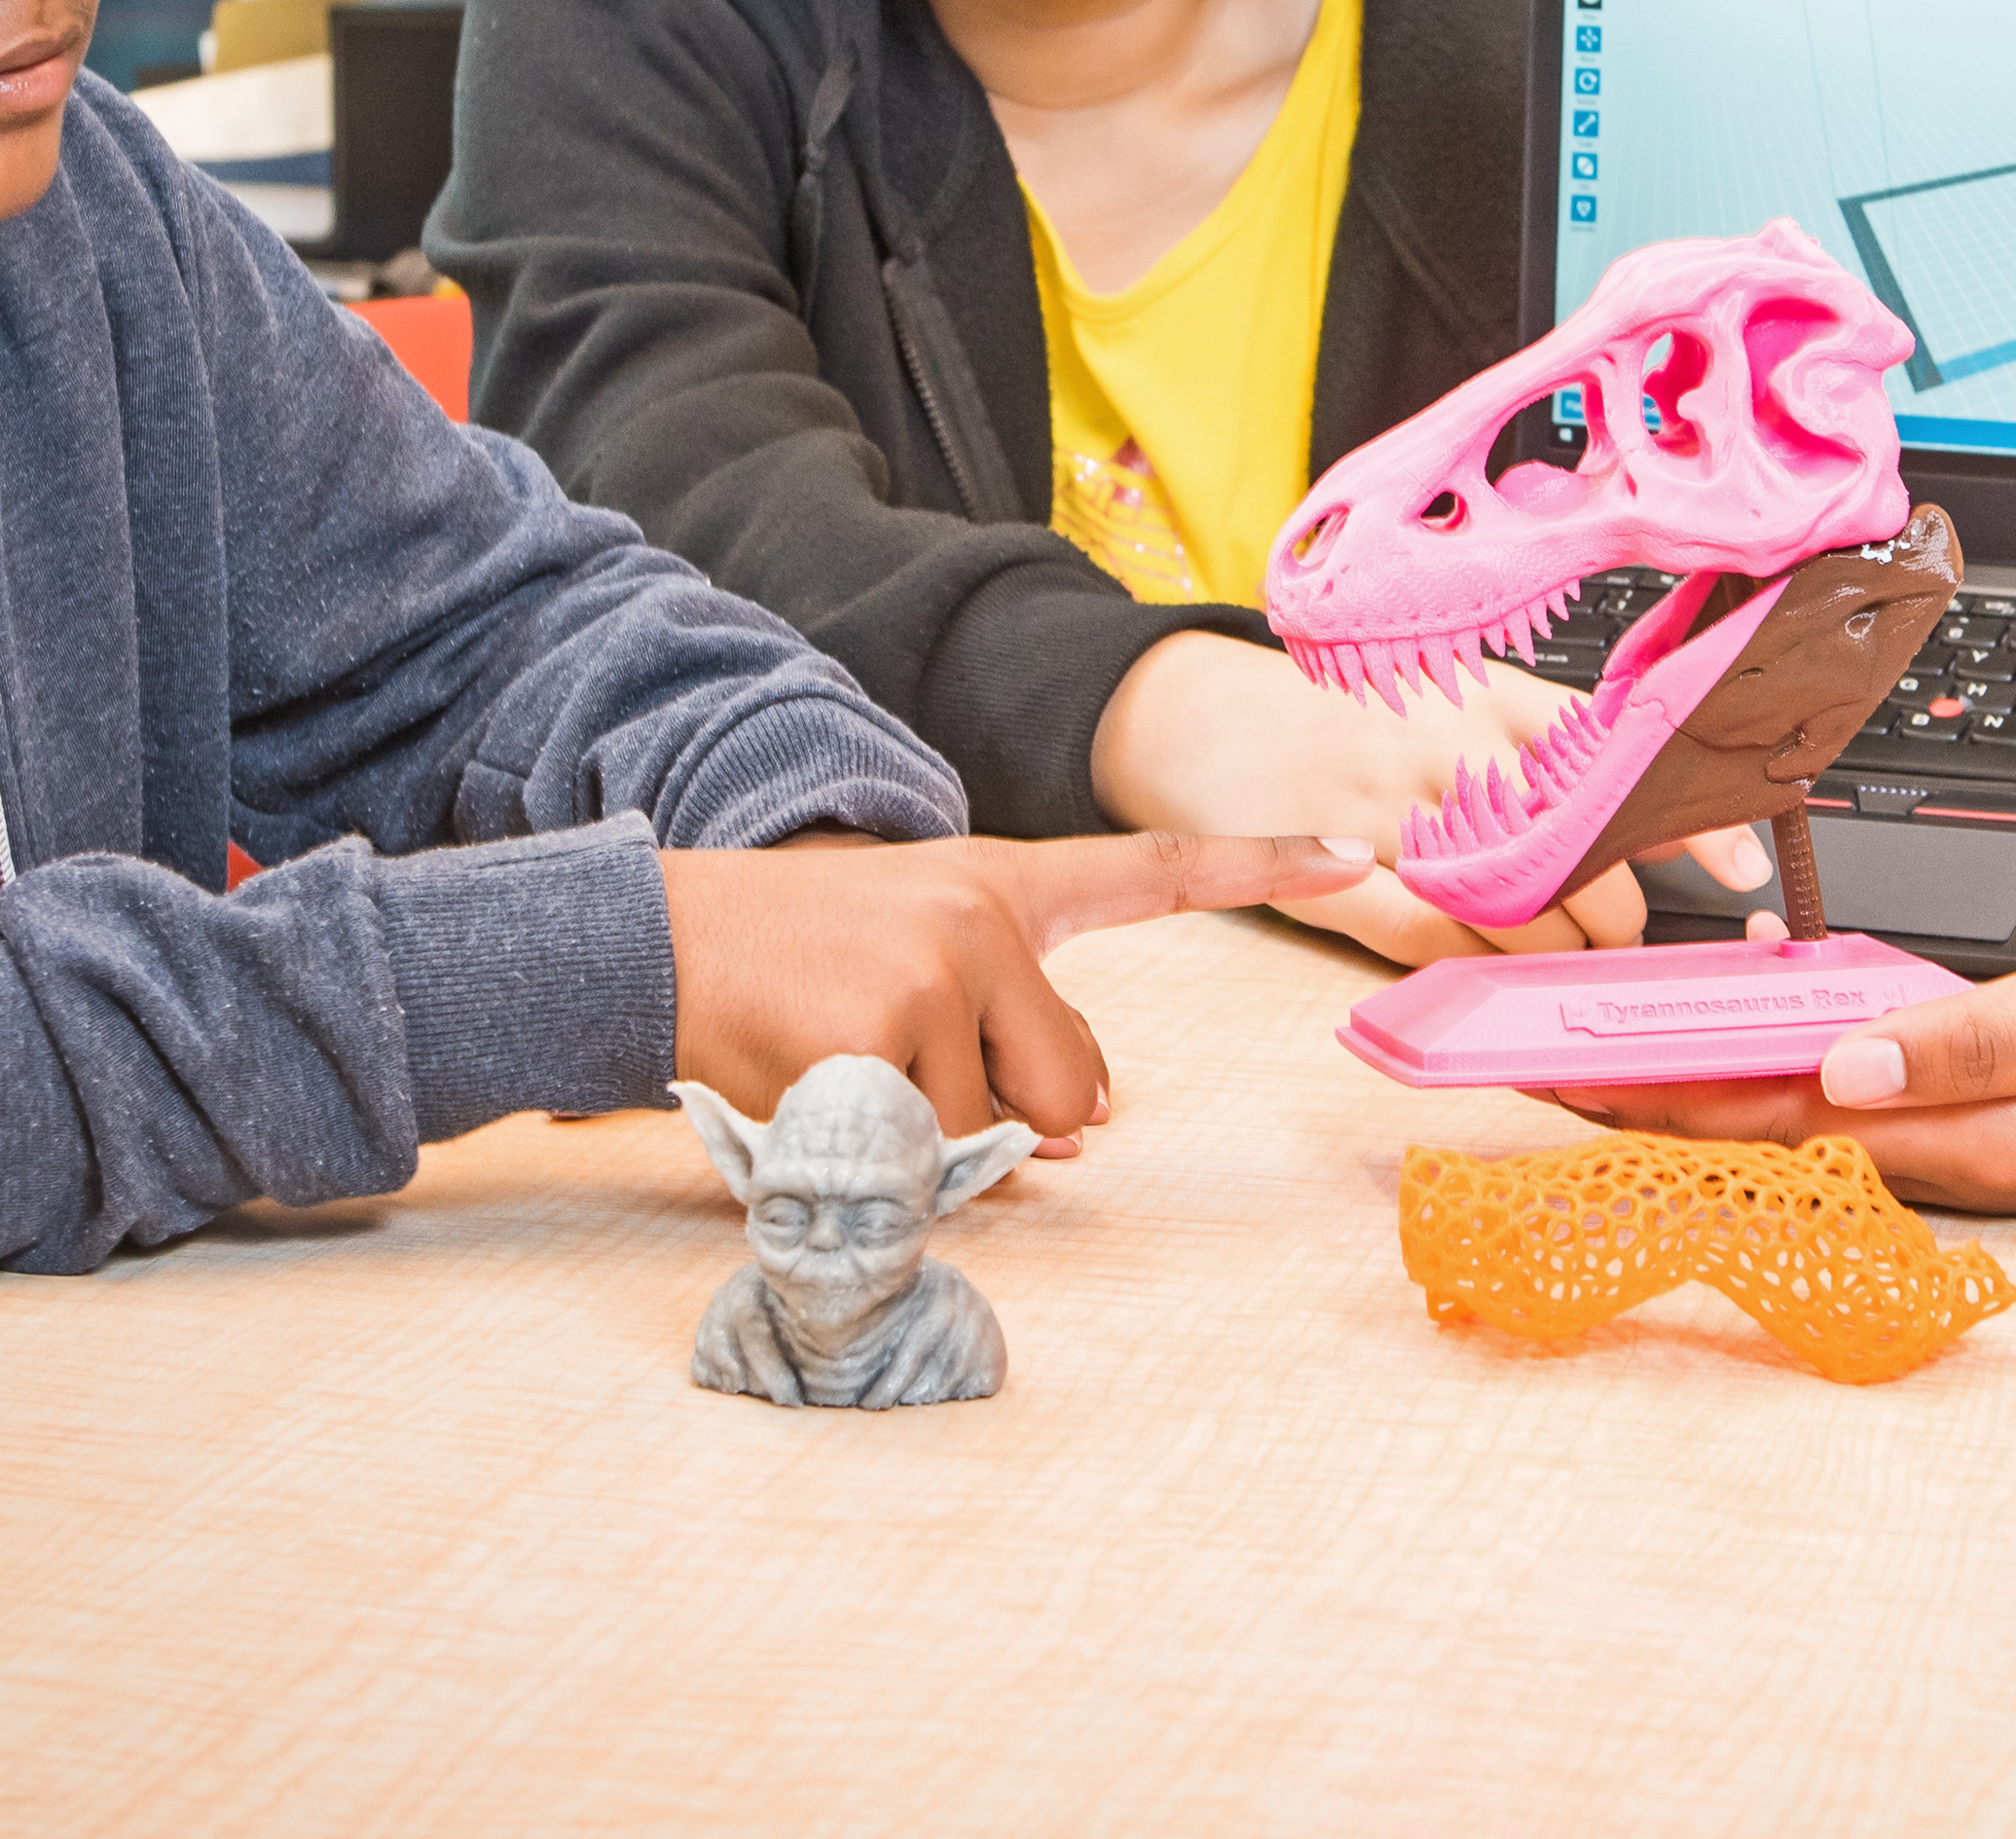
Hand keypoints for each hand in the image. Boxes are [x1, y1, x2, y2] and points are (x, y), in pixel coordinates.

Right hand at [663, 829, 1367, 1153]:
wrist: (651, 938)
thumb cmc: (790, 971)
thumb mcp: (911, 967)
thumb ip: (1007, 1033)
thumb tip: (1069, 1142)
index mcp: (1003, 886)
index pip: (1153, 872)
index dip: (1264, 864)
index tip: (1364, 853)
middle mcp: (988, 916)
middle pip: (1075, 1093)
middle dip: (1005, 1124)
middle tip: (900, 1067)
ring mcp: (939, 971)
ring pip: (992, 1141)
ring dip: (922, 1143)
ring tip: (840, 1067)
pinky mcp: (884, 1031)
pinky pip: (925, 1162)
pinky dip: (874, 1159)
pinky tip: (812, 1086)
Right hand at [1084, 630, 1776, 965]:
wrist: (1201, 713)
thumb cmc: (1348, 715)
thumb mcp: (1456, 704)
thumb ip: (1550, 755)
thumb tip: (1667, 811)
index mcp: (1495, 702)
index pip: (1618, 760)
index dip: (1690, 817)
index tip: (1747, 864)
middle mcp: (1456, 754)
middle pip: (1581, 858)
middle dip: (1615, 918)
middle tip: (1613, 937)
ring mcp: (1395, 816)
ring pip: (1518, 912)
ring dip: (1555, 956)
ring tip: (1555, 962)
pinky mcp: (1336, 877)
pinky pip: (1428, 944)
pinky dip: (1468, 972)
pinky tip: (1480, 976)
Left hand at [1550, 888, 2015, 1212]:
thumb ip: (1970, 1047)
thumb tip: (1842, 1073)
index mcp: (1980, 1139)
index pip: (1781, 1127)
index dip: (1662, 1104)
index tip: (1562, 1081)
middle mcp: (1970, 1156)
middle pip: (1778, 1136)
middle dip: (1655, 1105)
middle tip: (1539, 1072)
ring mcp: (1990, 1140)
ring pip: (1816, 1121)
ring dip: (1713, 1092)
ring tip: (1610, 1065)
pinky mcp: (2007, 1111)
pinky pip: (1869, 1102)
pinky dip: (1791, 1073)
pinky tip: (1756, 1045)